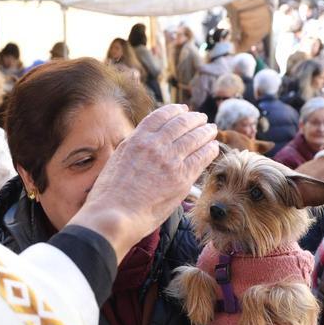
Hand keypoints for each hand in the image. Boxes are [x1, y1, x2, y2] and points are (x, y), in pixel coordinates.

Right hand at [70, 105, 216, 262]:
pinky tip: (214, 148)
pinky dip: (210, 150)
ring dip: (206, 132)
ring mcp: (170, 160)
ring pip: (195, 138)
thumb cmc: (109, 195)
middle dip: (195, 119)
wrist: (114, 215)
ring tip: (212, 130)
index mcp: (137, 139)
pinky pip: (202, 157)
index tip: (183, 110)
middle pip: (181, 124)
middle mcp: (155, 145)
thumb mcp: (116, 160)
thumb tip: (141, 142)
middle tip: (202, 119)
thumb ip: (132, 148)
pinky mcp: (181, 178)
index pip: (161, 116)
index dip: (175, 110)